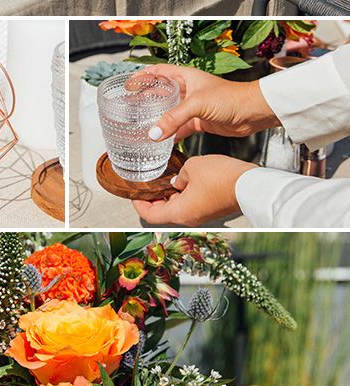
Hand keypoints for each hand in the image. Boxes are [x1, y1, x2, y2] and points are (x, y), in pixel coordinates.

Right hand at [125, 64, 278, 141]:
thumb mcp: (197, 104)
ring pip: (169, 112)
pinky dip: (171, 134)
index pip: (159, 72)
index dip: (142, 76)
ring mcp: (193, 106)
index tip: (128, 85)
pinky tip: (162, 141)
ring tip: (141, 125)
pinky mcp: (199, 121)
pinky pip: (180, 128)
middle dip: (146, 99)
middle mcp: (188, 90)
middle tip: (130, 107)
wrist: (251, 112)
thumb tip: (154, 133)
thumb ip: (174, 118)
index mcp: (186, 76)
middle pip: (161, 93)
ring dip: (158, 119)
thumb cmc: (230, 98)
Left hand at [133, 156, 251, 225]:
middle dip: (154, 197)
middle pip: (163, 212)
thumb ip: (180, 174)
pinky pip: (191, 203)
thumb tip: (179, 179)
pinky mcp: (210, 209)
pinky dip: (184, 193)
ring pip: (178, 207)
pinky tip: (184, 177)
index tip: (135, 193)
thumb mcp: (193, 167)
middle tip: (149, 183)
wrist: (249, 184)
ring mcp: (201, 215)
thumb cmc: (223, 178)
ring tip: (165, 177)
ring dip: (171, 194)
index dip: (139, 204)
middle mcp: (189, 218)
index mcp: (179, 212)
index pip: (150, 215)